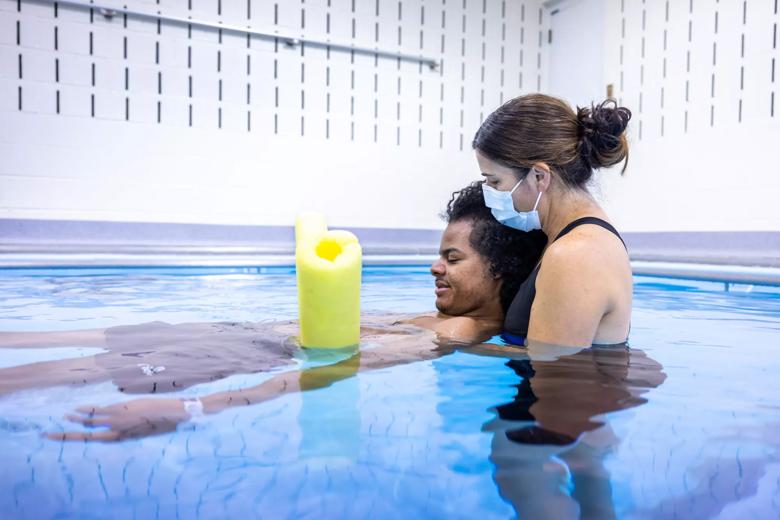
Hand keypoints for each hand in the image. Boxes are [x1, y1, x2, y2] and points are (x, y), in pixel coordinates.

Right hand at [46, 398, 189, 441]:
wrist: (174, 413)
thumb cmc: (162, 421)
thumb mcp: (143, 429)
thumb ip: (129, 427)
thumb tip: (117, 421)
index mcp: (122, 437)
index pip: (94, 440)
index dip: (77, 440)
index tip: (63, 440)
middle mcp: (116, 431)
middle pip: (87, 433)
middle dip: (67, 434)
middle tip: (49, 434)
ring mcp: (117, 420)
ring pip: (90, 420)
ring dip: (75, 418)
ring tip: (63, 417)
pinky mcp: (121, 409)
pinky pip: (99, 411)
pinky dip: (86, 410)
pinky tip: (77, 409)